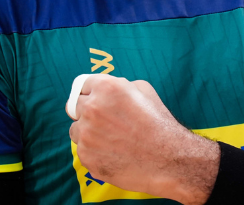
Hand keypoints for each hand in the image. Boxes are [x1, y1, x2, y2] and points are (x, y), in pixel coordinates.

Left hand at [67, 74, 219, 204]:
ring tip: (113, 140)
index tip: (94, 99)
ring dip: (88, 133)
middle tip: (105, 122)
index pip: (82, 85)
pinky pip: (83, 151)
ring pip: (76, 130)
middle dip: (86, 112)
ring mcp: (86, 134)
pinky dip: (94, 152)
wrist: (169, 159)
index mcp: (105, 88)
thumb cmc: (159, 124)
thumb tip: (105, 91)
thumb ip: (119, 86)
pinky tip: (114, 153)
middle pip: (74, 106)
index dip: (90, 92)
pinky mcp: (86, 157)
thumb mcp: (144, 91)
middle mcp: (92, 108)